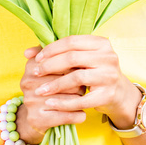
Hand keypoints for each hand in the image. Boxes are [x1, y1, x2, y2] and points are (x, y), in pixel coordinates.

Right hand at [17, 44, 87, 144]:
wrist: (36, 117)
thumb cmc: (48, 88)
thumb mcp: (49, 69)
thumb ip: (57, 53)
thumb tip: (68, 41)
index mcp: (32, 66)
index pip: (63, 62)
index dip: (76, 68)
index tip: (80, 72)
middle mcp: (28, 83)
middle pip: (68, 79)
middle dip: (79, 84)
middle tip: (83, 87)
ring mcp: (32, 101)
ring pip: (69, 98)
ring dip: (79, 100)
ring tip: (81, 100)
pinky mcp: (37, 119)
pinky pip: (67, 116)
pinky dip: (78, 116)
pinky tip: (81, 114)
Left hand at [23, 35, 140, 130]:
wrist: (119, 93)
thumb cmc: (94, 72)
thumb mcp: (80, 60)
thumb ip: (55, 54)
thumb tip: (26, 53)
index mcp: (101, 43)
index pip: (71, 41)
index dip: (51, 49)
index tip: (37, 59)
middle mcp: (108, 57)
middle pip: (72, 57)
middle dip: (50, 66)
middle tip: (35, 73)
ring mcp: (109, 76)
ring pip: (76, 78)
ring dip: (55, 85)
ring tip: (40, 91)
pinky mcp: (107, 95)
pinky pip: (81, 99)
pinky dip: (63, 102)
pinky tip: (50, 103)